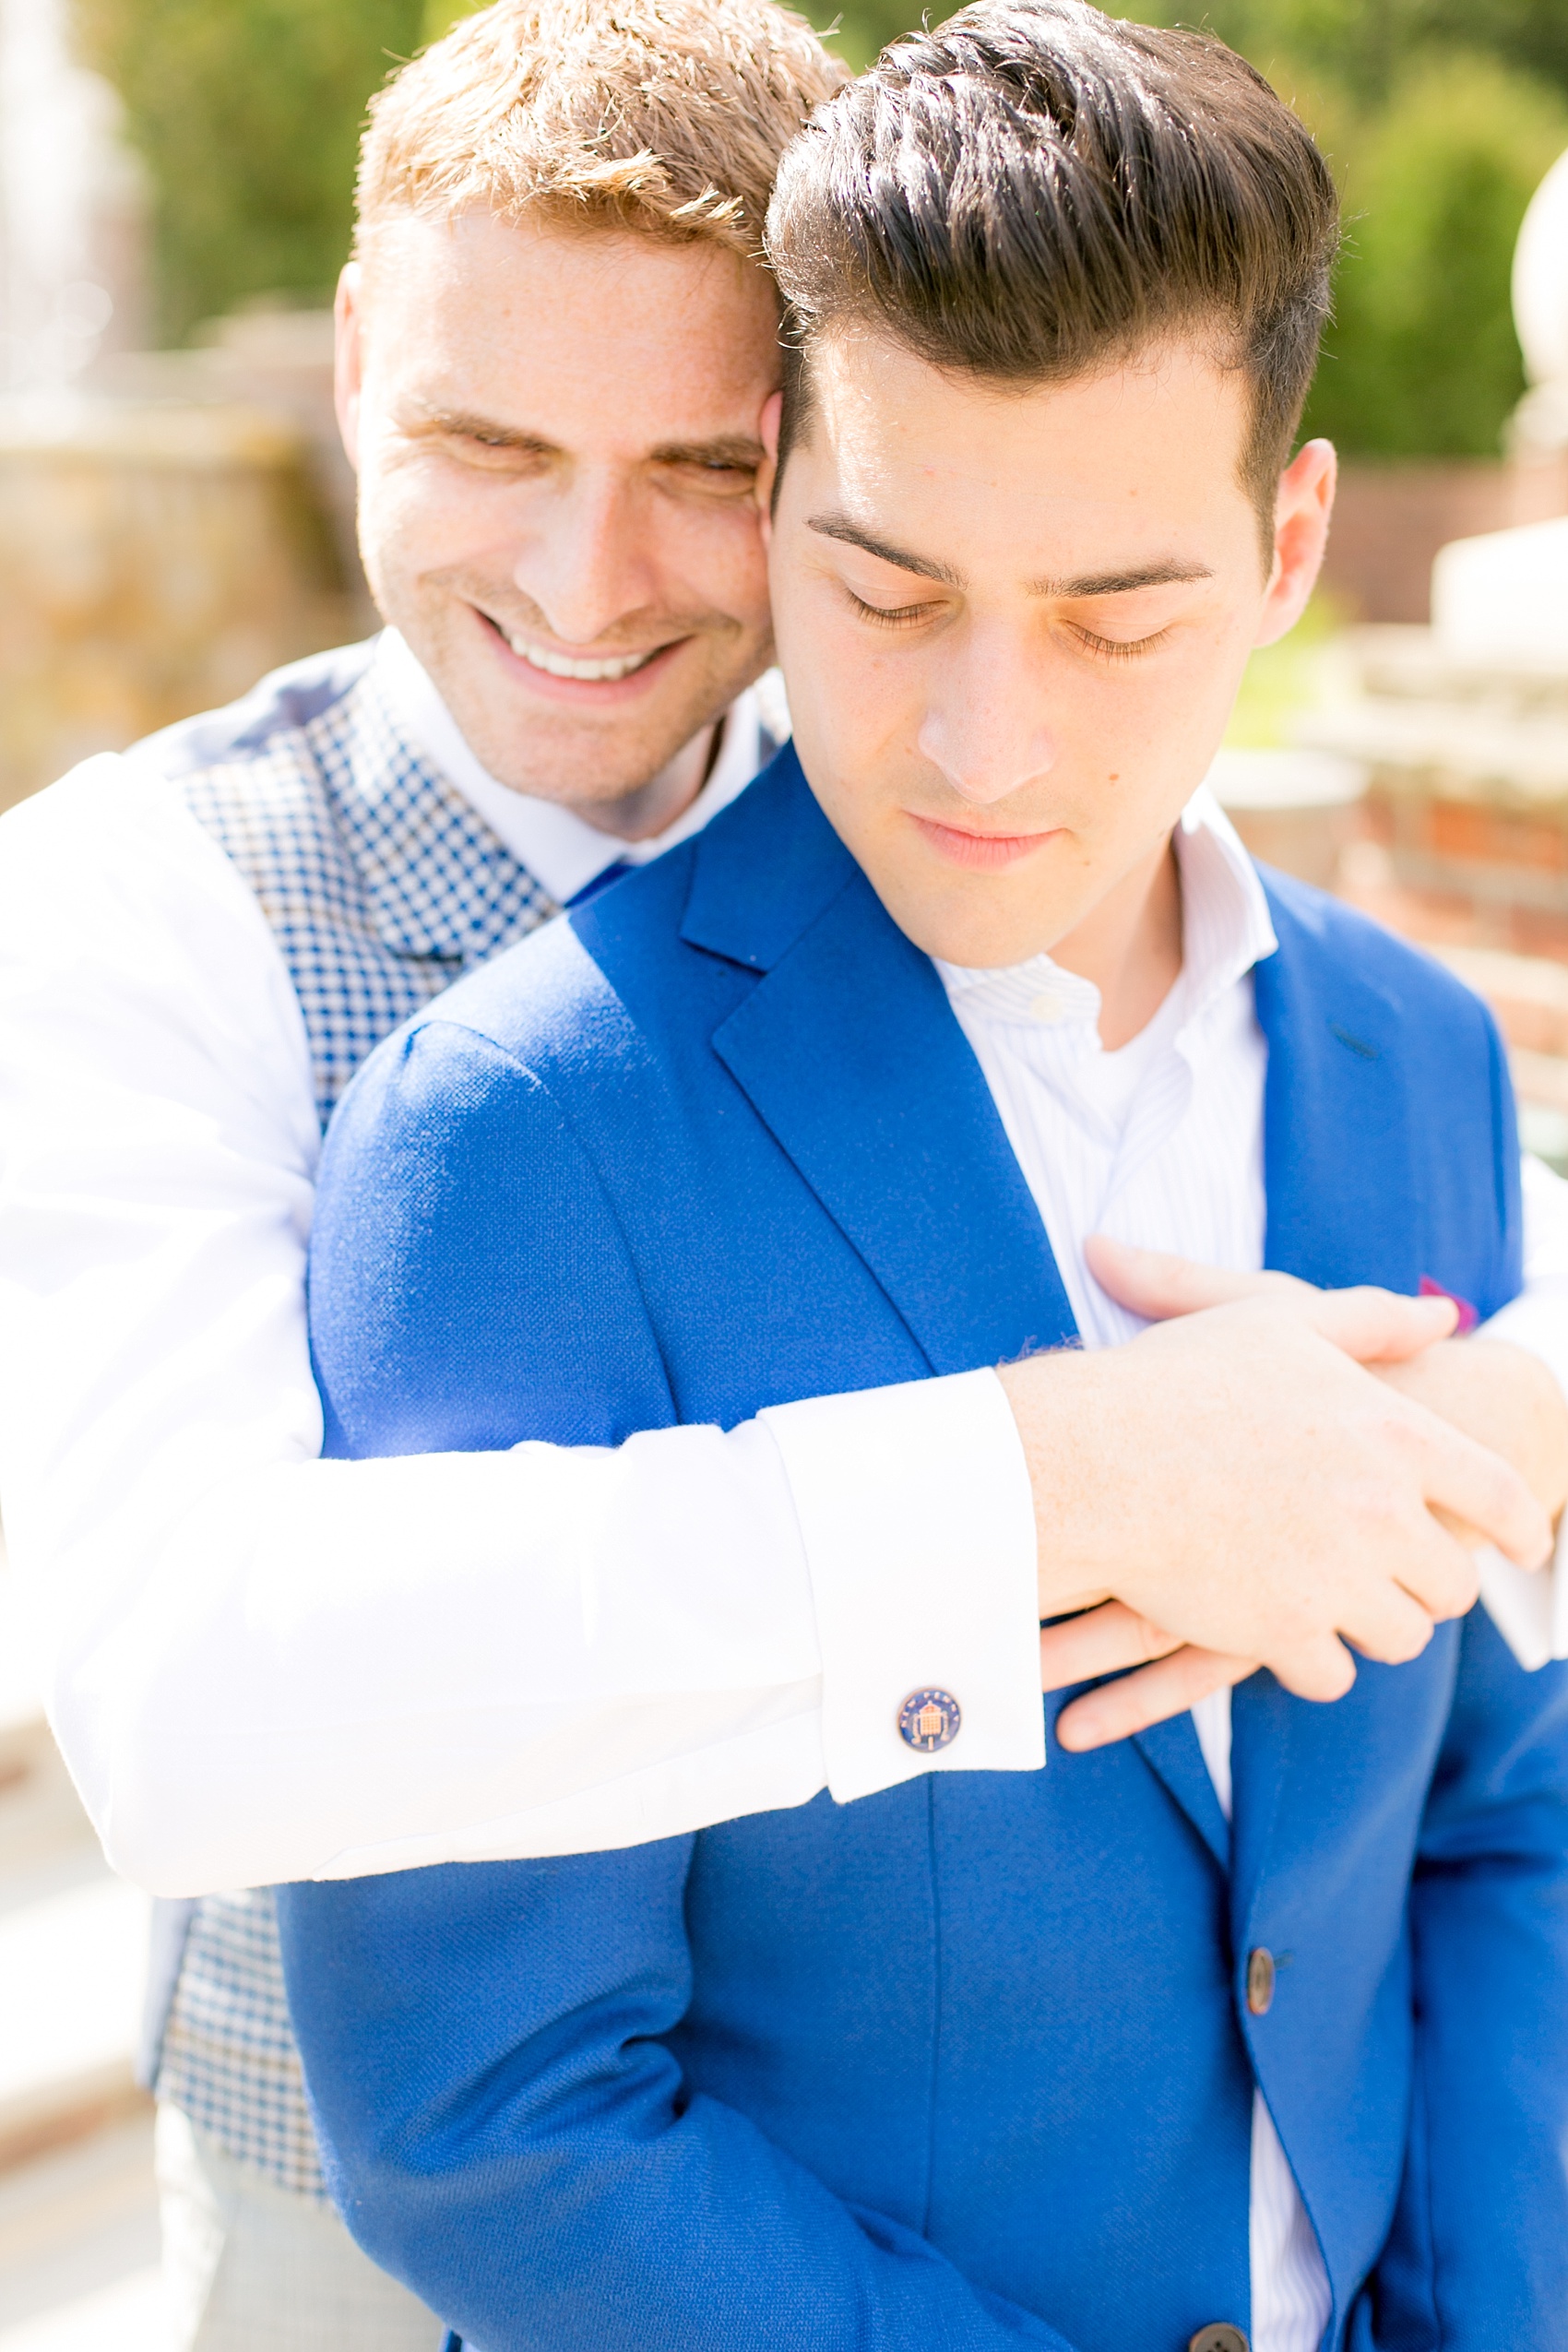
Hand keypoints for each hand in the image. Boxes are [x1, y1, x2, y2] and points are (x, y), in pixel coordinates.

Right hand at [998, 1242, 1552, 1749]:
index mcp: (1395, 1433)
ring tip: (1338, 1605)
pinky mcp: (1282, 1633)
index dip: (1521, 1525)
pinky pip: (1332, 1676)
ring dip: (1374, 1626)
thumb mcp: (1281, 1319)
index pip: (1498, 1495)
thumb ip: (1371, 1318)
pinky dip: (1312, 1662)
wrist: (1091, 1457)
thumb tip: (1441, 1316)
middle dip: (1429, 1585)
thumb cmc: (1179, 1381)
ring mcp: (1335, 1579)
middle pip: (1451, 1582)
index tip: (1527, 1545)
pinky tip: (1284, 1635)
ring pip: (1399, 1637)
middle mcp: (1381, 1512)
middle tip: (1397, 1576)